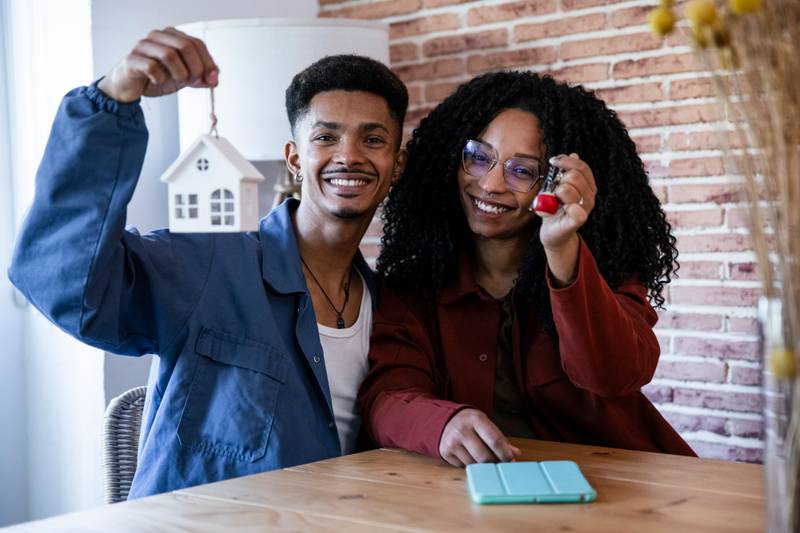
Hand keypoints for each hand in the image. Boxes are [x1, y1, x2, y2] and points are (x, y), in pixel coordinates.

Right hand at [98, 27, 217, 102]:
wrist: (130, 86)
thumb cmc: (156, 77)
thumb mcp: (183, 78)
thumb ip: (200, 78)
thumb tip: (214, 79)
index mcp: (172, 37)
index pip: (197, 43)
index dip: (208, 62)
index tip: (212, 78)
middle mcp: (158, 37)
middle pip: (185, 46)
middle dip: (196, 67)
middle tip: (195, 81)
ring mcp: (144, 46)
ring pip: (169, 54)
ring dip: (180, 73)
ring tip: (179, 81)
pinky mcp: (132, 59)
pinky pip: (152, 66)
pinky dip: (160, 78)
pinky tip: (158, 81)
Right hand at [439, 409, 520, 466]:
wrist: (446, 420)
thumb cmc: (471, 423)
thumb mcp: (485, 424)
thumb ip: (500, 439)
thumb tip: (516, 454)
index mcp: (476, 419)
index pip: (494, 440)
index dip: (505, 453)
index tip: (510, 460)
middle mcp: (462, 430)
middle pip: (484, 456)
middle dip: (494, 462)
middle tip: (499, 463)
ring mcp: (452, 442)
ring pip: (474, 464)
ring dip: (482, 466)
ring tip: (483, 458)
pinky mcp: (445, 452)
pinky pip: (463, 466)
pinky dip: (470, 465)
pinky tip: (470, 456)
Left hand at [538, 153, 596, 251]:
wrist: (553, 233)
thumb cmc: (555, 210)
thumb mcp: (558, 188)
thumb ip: (567, 172)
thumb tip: (574, 154)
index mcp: (587, 187)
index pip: (582, 167)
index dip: (567, 161)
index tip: (553, 161)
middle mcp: (589, 197)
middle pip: (573, 176)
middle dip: (558, 179)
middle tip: (553, 190)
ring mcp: (584, 209)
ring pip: (568, 189)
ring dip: (555, 193)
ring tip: (554, 201)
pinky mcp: (577, 221)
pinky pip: (576, 211)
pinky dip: (568, 207)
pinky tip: (562, 208)